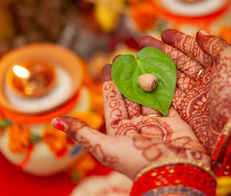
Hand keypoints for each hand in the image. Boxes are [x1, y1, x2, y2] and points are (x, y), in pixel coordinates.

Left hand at [52, 64, 209, 179]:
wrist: (176, 173)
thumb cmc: (138, 162)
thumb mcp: (105, 147)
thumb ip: (82, 133)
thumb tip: (55, 121)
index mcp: (120, 132)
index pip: (112, 103)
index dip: (108, 84)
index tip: (107, 65)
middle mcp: (137, 127)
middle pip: (129, 97)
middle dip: (125, 77)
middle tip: (123, 57)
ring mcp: (157, 124)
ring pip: (147, 97)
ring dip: (143, 79)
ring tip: (140, 60)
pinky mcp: (175, 123)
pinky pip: (167, 101)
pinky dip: (163, 87)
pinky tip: (159, 73)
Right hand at [139, 29, 230, 152]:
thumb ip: (216, 44)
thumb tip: (199, 32)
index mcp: (217, 66)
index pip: (194, 49)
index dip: (179, 41)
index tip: (163, 34)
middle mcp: (204, 79)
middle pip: (179, 61)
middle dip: (162, 51)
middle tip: (143, 42)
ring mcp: (194, 95)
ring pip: (171, 77)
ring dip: (156, 67)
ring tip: (140, 58)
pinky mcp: (186, 110)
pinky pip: (168, 95)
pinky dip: (156, 86)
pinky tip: (144, 78)